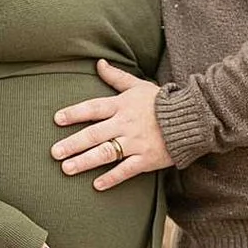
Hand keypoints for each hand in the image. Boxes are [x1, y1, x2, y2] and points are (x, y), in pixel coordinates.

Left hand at [49, 60, 171, 189]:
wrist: (193, 118)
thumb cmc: (161, 101)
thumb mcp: (139, 86)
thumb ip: (116, 77)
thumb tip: (99, 63)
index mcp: (121, 106)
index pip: (93, 108)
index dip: (74, 113)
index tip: (57, 120)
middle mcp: (125, 124)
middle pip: (94, 134)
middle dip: (72, 144)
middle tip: (54, 153)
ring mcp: (136, 143)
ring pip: (106, 153)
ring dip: (85, 162)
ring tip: (66, 169)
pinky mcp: (147, 159)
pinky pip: (126, 170)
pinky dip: (111, 177)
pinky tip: (97, 185)